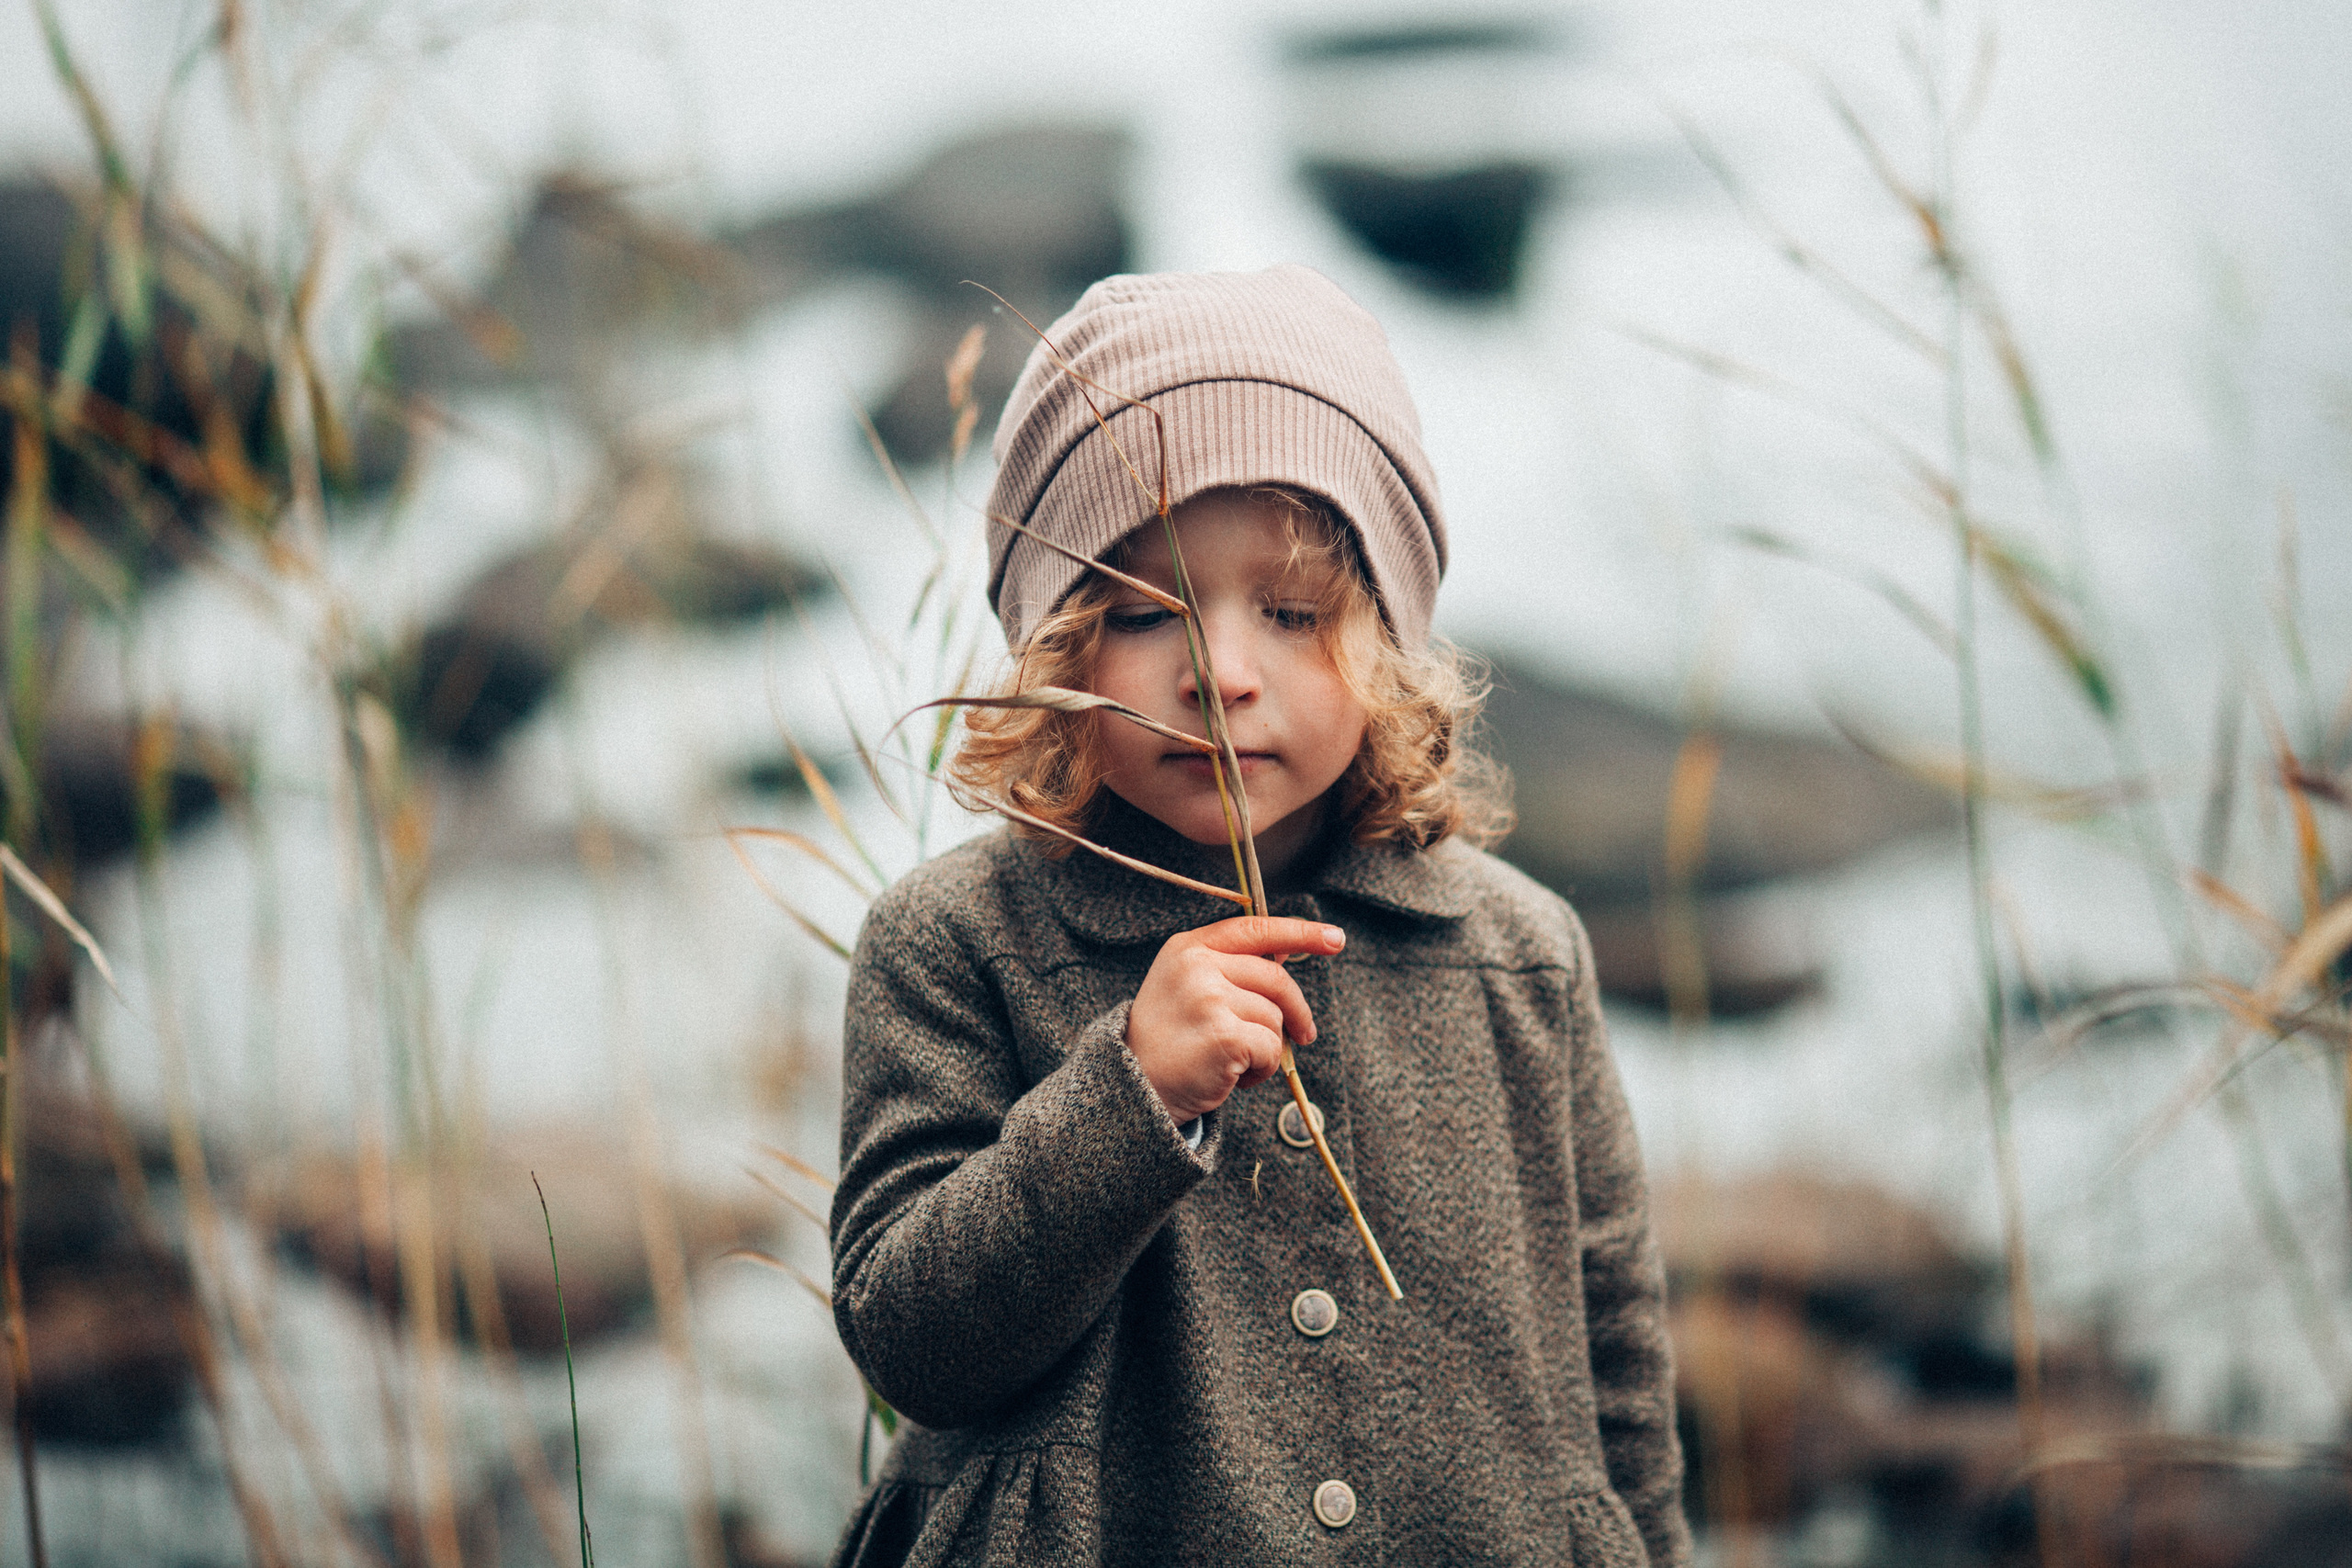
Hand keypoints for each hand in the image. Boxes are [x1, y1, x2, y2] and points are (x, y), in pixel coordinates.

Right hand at [1124, 917, 1345, 1123]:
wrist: (1133, 1087)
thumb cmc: (1167, 1040)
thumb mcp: (1186, 987)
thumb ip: (1229, 967)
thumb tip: (1287, 955)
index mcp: (1188, 947)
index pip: (1255, 927)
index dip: (1300, 932)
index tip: (1335, 938)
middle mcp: (1196, 966)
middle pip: (1276, 978)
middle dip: (1297, 1010)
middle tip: (1306, 1034)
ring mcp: (1209, 998)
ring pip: (1275, 1017)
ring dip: (1268, 1047)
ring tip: (1236, 1061)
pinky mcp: (1224, 1035)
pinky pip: (1271, 1048)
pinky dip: (1262, 1069)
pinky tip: (1235, 1076)